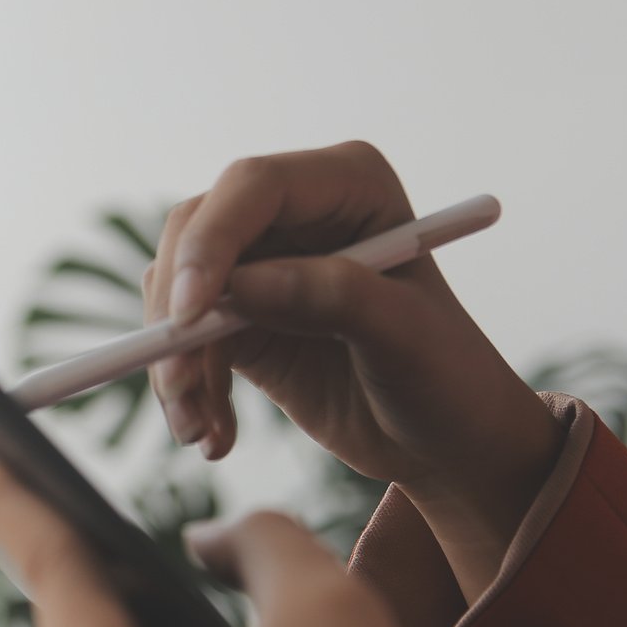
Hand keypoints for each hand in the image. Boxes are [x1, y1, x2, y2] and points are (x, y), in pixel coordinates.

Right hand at [146, 142, 560, 597]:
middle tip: (180, 389)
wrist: (449, 442)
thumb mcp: (404, 338)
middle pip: (195, 235)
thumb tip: (240, 286)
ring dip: (176, 366)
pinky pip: (185, 342)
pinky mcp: (242, 318)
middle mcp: (298, 212)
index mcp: (350, 185)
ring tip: (201, 434)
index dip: (210, 244)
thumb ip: (332, 298)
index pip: (253, 188)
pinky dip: (188, 391)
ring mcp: (264, 264)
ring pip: (177, 293)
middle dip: (177, 315)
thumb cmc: (448, 380)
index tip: (192, 318)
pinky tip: (214, 437)